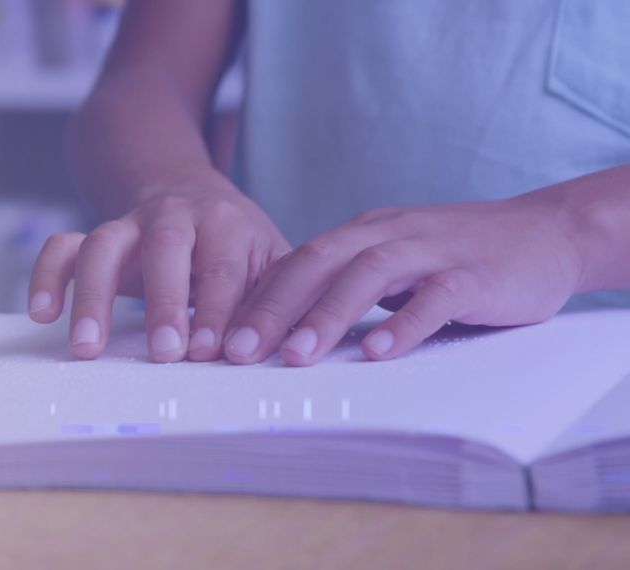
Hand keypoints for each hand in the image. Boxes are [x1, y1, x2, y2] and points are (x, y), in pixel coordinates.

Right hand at [28, 173, 289, 361]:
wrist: (190, 193)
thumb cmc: (237, 245)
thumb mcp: (271, 260)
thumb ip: (279, 299)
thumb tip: (295, 350)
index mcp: (226, 223)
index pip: (224, 268)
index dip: (220, 310)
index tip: (216, 354)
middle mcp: (175, 217)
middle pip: (164, 249)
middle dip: (163, 302)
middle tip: (165, 354)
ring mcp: (129, 225)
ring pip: (102, 245)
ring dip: (92, 296)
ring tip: (86, 347)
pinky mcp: (96, 236)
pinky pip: (62, 246)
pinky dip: (46, 274)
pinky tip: (42, 312)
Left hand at [223, 189, 587, 365]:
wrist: (548, 231)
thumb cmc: (459, 255)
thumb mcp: (394, 261)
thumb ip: (348, 284)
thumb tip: (287, 326)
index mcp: (363, 233)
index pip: (297, 262)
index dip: (256, 299)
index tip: (220, 339)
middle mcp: (389, 234)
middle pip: (318, 263)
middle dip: (273, 308)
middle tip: (238, 351)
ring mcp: (432, 250)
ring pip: (368, 276)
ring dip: (327, 316)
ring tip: (296, 356)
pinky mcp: (474, 274)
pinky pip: (434, 297)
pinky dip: (404, 323)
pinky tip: (378, 353)